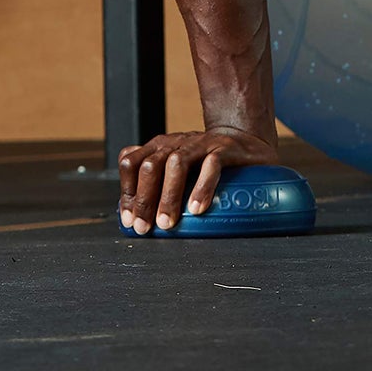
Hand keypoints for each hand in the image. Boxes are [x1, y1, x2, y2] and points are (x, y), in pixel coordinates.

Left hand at [118, 127, 278, 234]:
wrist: (244, 143)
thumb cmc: (207, 164)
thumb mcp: (178, 173)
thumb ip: (158, 189)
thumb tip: (135, 222)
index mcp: (159, 148)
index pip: (131, 163)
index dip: (127, 192)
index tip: (130, 220)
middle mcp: (176, 143)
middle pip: (150, 166)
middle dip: (144, 199)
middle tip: (145, 227)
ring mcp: (200, 144)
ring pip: (176, 163)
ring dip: (168, 196)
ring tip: (167, 222)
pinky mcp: (224, 148)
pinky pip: (211, 165)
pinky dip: (202, 187)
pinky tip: (197, 208)